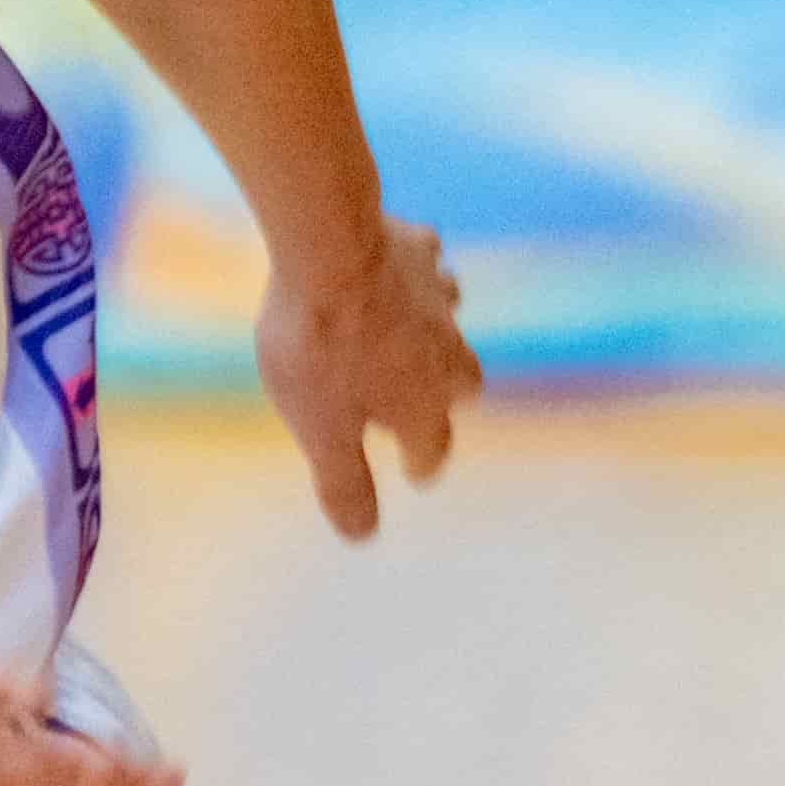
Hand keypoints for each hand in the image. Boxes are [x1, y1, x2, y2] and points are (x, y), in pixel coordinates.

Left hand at [259, 221, 473, 538]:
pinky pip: (429, 263)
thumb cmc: (320, 349)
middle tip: (425, 399)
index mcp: (423, 404)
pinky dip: (418, 271)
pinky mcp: (420, 249)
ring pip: (452, 320)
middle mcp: (444, 354)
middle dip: (450, 396)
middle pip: (465, 383)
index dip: (420, 463)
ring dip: (438, 330)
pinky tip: (399, 266)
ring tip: (412, 330)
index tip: (412, 473)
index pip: (433, 448)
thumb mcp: (320, 429)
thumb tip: (363, 536)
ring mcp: (438, 299)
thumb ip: (344, 483)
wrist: (329, 250)